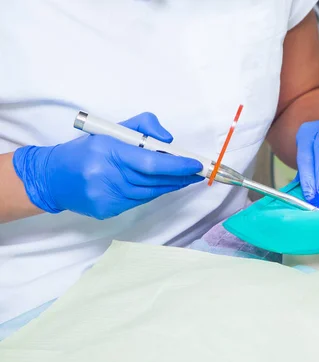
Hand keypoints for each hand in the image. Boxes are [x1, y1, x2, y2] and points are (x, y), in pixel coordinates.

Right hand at [13, 112, 203, 219]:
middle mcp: (107, 176)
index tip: (196, 164)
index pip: (152, 162)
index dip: (177, 165)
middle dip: (180, 176)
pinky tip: (161, 186)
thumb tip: (169, 141)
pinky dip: (153, 193)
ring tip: (185, 178)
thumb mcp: (111, 129)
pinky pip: (139, 201)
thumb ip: (143, 126)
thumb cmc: (86, 150)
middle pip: (155, 180)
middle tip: (198, 172)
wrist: (52, 177)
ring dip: (170, 185)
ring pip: (150, 193)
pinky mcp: (107, 210)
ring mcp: (107, 197)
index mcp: (109, 151)